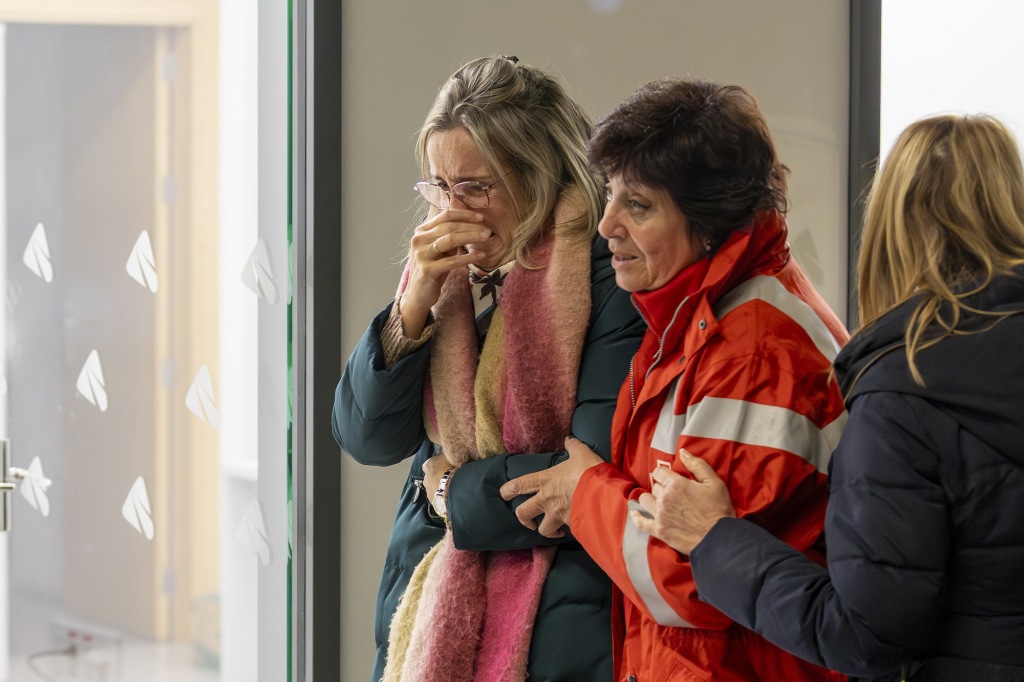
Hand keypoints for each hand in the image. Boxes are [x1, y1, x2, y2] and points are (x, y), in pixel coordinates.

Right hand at [401, 209, 491, 337]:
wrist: (418, 295)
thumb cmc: (432, 270)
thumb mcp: (440, 250)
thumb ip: (450, 236)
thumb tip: (472, 223)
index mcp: (421, 231)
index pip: (445, 216)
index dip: (464, 214)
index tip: (480, 217)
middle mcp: (418, 240)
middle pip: (449, 226)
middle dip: (471, 226)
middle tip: (487, 230)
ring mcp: (421, 254)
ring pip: (450, 240)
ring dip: (471, 237)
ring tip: (486, 238)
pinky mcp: (427, 270)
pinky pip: (451, 261)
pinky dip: (468, 257)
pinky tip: (480, 255)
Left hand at [422, 453, 453, 512]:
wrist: (452, 488)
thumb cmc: (450, 468)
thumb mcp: (448, 456)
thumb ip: (445, 455)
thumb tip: (446, 451)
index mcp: (428, 465)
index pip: (428, 464)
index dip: (435, 465)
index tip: (442, 466)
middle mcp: (425, 478)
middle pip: (429, 477)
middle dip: (436, 477)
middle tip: (447, 477)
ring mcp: (428, 491)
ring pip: (432, 488)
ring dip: (439, 488)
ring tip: (449, 488)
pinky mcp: (433, 502)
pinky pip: (437, 498)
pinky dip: (441, 496)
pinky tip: (449, 496)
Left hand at [499, 437, 602, 537]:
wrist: (604, 494)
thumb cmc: (589, 472)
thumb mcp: (582, 453)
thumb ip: (574, 447)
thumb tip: (569, 439)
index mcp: (545, 480)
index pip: (519, 485)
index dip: (507, 490)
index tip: (505, 494)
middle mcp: (547, 499)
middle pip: (523, 513)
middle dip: (523, 519)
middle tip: (529, 520)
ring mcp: (557, 515)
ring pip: (542, 530)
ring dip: (546, 530)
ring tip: (552, 530)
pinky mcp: (569, 526)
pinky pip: (564, 532)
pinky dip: (566, 532)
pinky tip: (572, 527)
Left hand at [631, 449, 735, 554]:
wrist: (719, 539)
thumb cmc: (719, 510)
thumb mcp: (714, 483)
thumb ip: (697, 465)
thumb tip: (682, 452)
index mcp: (677, 484)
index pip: (660, 472)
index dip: (664, 474)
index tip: (669, 478)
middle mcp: (665, 498)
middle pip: (654, 487)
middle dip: (661, 487)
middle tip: (671, 493)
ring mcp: (660, 515)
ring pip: (645, 500)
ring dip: (650, 499)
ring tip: (658, 501)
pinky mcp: (659, 531)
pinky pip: (641, 523)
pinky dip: (637, 518)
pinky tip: (636, 514)